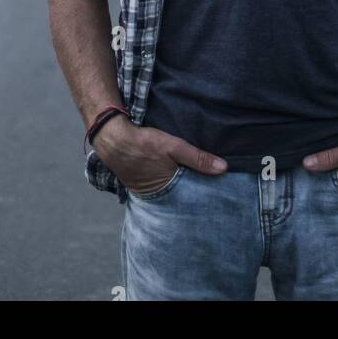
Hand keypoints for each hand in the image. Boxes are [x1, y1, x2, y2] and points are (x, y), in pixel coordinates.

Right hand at [92, 115, 227, 195]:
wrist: (113, 139)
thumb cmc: (144, 143)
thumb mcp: (174, 147)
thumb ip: (198, 158)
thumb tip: (224, 168)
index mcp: (169, 190)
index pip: (193, 198)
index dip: (205, 195)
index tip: (220, 194)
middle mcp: (158, 197)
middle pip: (181, 198)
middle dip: (193, 195)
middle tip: (211, 192)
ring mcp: (147, 193)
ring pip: (169, 194)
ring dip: (179, 190)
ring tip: (194, 185)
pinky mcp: (140, 186)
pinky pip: (158, 189)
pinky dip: (166, 185)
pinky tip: (173, 178)